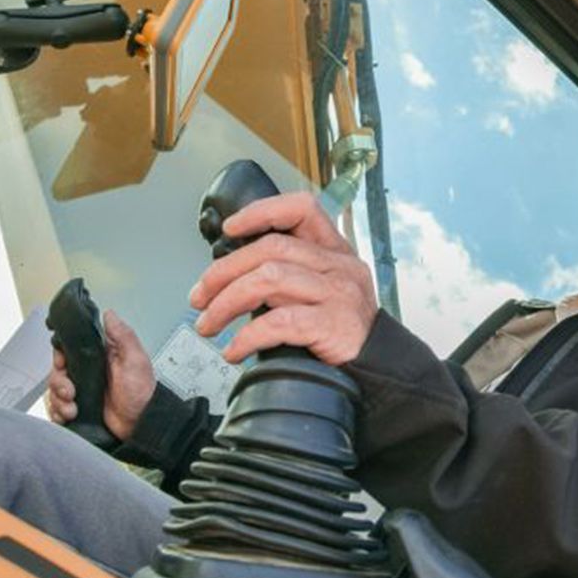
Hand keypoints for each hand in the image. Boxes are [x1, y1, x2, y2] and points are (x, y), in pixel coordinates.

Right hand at [45, 310, 155, 440]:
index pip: (69, 349)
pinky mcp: (78, 408)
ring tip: (73, 408)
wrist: (140, 423)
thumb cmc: (142, 391)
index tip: (62, 363)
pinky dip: (58, 413)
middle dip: (58, 383)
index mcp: (99, 357)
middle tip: (70, 392)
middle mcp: (88, 372)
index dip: (60, 355)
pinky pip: (57, 408)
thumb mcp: (135, 359)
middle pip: (57, 371)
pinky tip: (69, 416)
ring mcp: (82, 391)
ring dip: (59, 400)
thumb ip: (123, 335)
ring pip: (54, 391)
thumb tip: (109, 314)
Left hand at [190, 192, 377, 365]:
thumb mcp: (323, 288)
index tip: (230, 229)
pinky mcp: (334, 325)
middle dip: (223, 271)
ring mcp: (339, 294)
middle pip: (271, 248)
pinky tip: (234, 349)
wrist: (378, 368)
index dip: (262, 211)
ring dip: (226, 303)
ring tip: (208, 324)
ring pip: (269, 279)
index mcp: (335, 250)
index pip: (302, 209)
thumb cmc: (341, 330)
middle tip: (199, 297)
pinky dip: (247, 336)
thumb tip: (230, 274)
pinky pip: (279, 322)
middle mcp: (339, 266)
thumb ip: (290, 272)